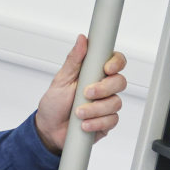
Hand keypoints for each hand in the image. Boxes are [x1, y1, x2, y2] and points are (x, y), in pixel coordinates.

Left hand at [35, 34, 128, 153]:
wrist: (49, 129)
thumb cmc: (54, 103)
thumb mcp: (61, 79)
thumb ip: (74, 60)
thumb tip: (82, 39)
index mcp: (94, 73)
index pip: (115, 61)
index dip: (116, 63)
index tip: (106, 68)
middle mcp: (104, 87)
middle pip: (119, 82)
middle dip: (103, 89)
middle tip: (86, 93)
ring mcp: (106, 105)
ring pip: (115, 103)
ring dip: (95, 109)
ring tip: (78, 113)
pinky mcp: (107, 121)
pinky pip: (112, 121)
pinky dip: (97, 123)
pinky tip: (85, 124)